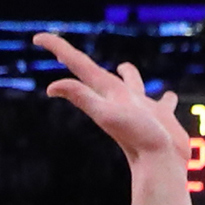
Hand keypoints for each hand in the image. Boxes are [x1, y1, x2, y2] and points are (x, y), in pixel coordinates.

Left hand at [37, 33, 188, 163]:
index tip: (36, 38)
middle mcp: (122, 97)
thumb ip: (82, 97)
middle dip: (80, 62)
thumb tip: (51, 88)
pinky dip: (166, 98)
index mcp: (107, 92)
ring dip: (128, 74)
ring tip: (123, 68)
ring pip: (133, 83)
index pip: (78, 64)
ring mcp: (142, 107)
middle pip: (97, 73)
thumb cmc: (137, 138)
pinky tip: (169, 97)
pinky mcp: (161, 117)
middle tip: (66, 55)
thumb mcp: (106, 113)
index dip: (58, 48)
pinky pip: (164, 102)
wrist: (162, 166)